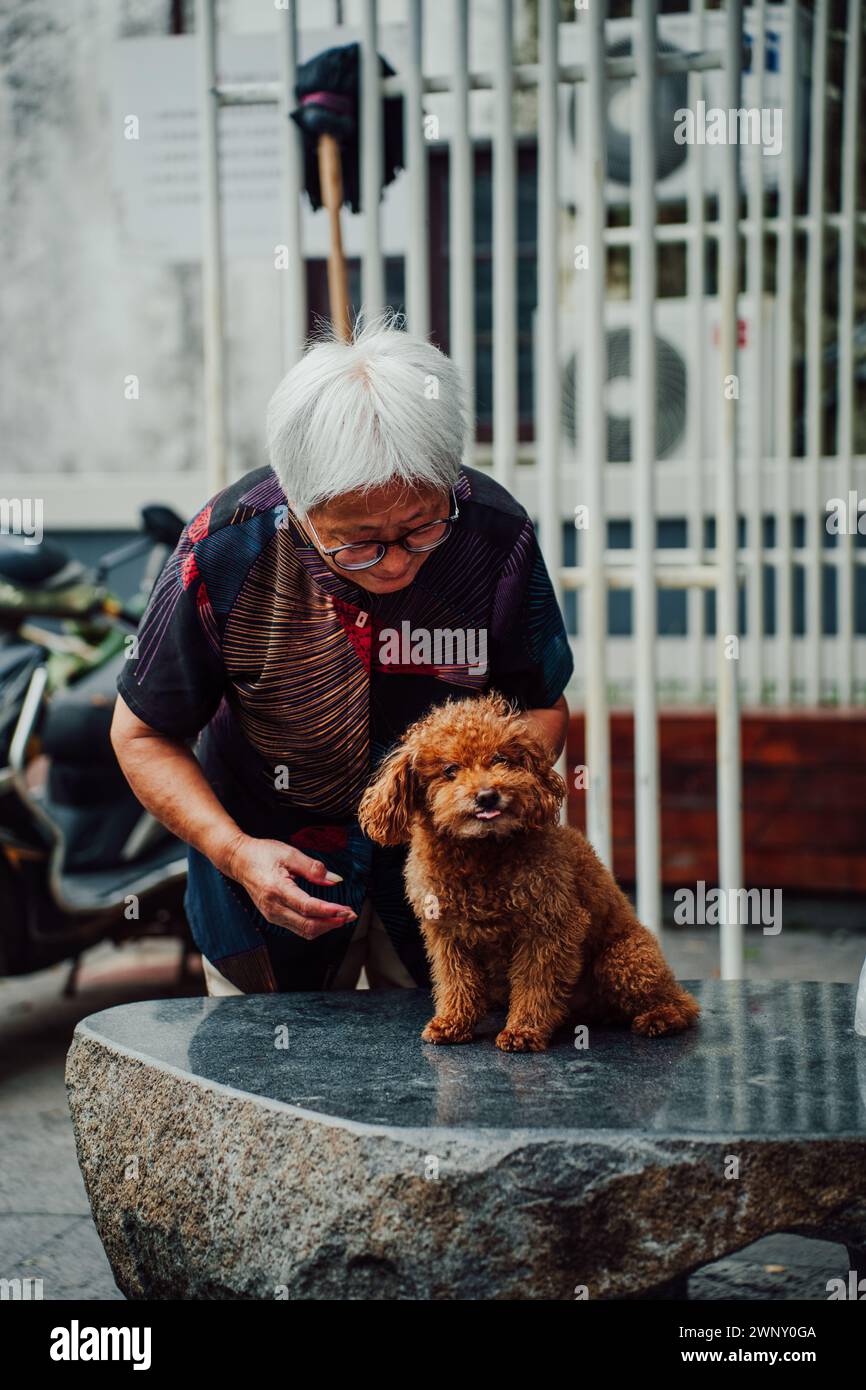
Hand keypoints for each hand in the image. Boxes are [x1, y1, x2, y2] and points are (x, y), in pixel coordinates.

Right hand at [221, 834, 357, 939]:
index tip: (347, 910)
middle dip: (332, 922)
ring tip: (343, 917)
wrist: (238, 860)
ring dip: (325, 926)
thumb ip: (313, 868)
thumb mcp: (290, 853)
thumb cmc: (263, 853)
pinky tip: (327, 917)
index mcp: (277, 889)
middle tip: (351, 915)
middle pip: (308, 925)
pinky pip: (297, 928)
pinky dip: (315, 925)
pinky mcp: (272, 917)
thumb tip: (335, 880)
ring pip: (303, 930)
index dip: (329, 911)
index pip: (308, 907)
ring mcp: (271, 915)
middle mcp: (273, 907)